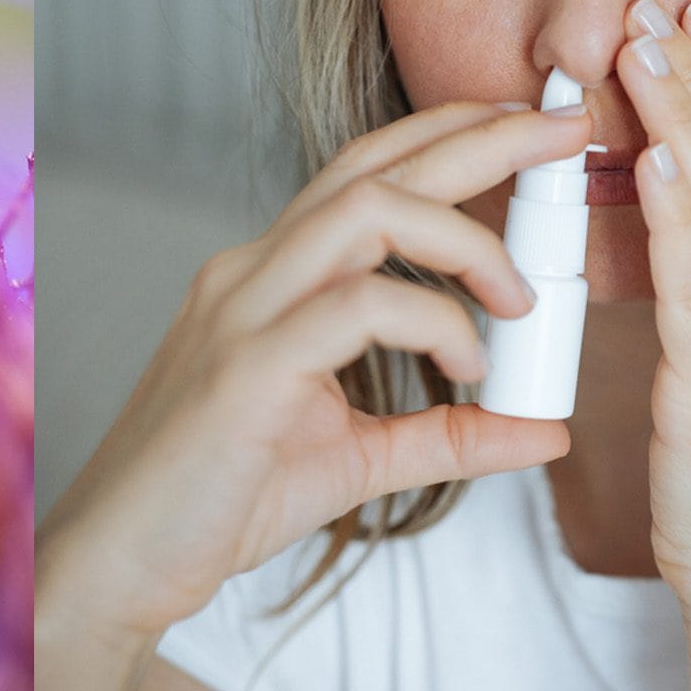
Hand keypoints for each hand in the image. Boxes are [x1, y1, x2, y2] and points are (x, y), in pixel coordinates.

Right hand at [37, 101, 591, 641]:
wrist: (124, 558)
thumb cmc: (221, 499)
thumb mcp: (357, 460)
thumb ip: (447, 434)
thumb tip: (545, 429)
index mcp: (269, 277)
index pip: (362, 175)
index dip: (448, 138)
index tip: (530, 133)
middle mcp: (251, 273)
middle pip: (372, 167)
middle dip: (479, 136)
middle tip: (566, 131)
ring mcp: (242, 311)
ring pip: (364, 212)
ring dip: (463, 237)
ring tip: (521, 296)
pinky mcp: (246, 366)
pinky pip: (357, 308)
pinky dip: (434, 323)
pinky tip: (467, 370)